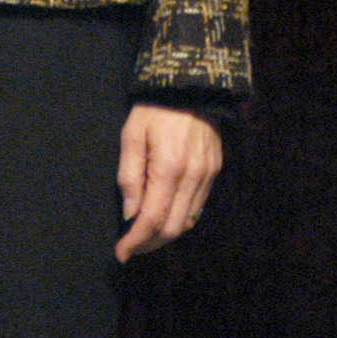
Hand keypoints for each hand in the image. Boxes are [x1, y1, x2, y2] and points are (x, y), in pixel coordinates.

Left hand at [114, 104, 222, 261]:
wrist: (190, 83)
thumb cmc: (154, 108)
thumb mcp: (132, 135)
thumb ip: (130, 176)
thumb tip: (130, 214)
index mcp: (169, 168)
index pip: (152, 219)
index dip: (135, 242)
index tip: (121, 253)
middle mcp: (193, 176)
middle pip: (173, 228)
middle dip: (150, 243)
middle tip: (131, 245)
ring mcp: (208, 174)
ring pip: (188, 221)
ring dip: (166, 233)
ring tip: (146, 233)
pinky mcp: (215, 169)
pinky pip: (198, 205)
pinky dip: (181, 217)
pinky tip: (166, 213)